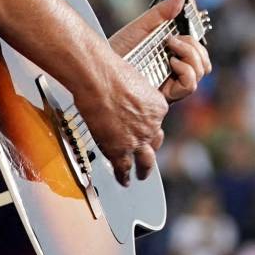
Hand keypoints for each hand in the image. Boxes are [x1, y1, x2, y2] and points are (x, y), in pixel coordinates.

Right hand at [76, 53, 168, 185]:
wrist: (98, 79)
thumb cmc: (110, 73)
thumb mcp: (133, 81)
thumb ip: (133, 95)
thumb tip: (123, 98)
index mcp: (157, 107)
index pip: (155, 121)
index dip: (148, 125)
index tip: (141, 127)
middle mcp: (151, 126)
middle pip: (154, 143)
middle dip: (151, 150)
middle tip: (147, 157)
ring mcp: (137, 140)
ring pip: (145, 162)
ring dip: (144, 171)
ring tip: (141, 176)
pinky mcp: (120, 149)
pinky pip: (124, 168)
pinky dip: (124, 177)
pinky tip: (124, 181)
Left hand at [109, 0, 212, 102]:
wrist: (101, 66)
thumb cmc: (119, 49)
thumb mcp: (142, 27)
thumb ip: (162, 13)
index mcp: (172, 55)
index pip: (198, 50)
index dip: (198, 39)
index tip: (187, 27)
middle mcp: (175, 71)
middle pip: (203, 62)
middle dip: (194, 46)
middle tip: (174, 39)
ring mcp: (172, 83)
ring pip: (200, 72)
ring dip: (191, 55)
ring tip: (171, 48)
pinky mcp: (166, 94)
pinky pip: (189, 86)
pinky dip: (186, 70)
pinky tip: (171, 61)